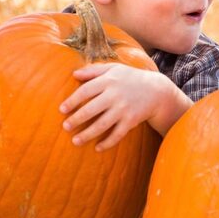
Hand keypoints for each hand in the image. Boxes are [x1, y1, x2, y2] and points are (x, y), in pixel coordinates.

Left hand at [60, 63, 175, 150]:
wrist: (156, 90)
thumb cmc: (130, 78)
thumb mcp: (114, 69)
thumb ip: (93, 70)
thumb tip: (74, 74)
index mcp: (109, 80)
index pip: (86, 91)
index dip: (72, 100)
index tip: (62, 110)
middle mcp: (115, 95)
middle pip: (91, 109)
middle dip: (77, 119)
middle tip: (65, 127)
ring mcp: (123, 109)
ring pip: (102, 124)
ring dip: (88, 134)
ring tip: (75, 141)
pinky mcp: (131, 121)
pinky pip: (117, 134)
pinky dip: (108, 142)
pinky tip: (97, 148)